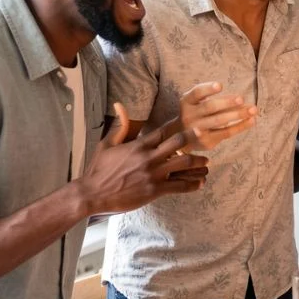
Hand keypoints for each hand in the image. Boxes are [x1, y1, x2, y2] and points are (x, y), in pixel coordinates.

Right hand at [79, 104, 209, 214]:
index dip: (178, 127)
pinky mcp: (155, 190)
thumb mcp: (106, 144)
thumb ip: (119, 126)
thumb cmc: (98, 169)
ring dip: (198, 162)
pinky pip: (179, 185)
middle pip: (178, 143)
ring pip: (183, 163)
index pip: (164, 131)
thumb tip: (120, 105)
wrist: (92, 193)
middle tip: (203, 135)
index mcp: (138, 145)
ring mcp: (153, 174)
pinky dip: (192, 184)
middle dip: (193, 138)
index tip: (189, 124)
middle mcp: (148, 157)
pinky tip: (200, 183)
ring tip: (206, 163)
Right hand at [167, 82, 256, 150]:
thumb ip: (215, 99)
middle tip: (241, 98)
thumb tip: (241, 99)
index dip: (208, 89)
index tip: (220, 85)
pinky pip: (226, 133)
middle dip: (227, 102)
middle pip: (209, 107)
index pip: (197, 93)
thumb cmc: (197, 114)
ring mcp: (197, 130)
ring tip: (253, 109)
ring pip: (219, 121)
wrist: (182, 138)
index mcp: (187, 102)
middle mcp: (189, 115)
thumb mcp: (198, 103)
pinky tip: (252, 121)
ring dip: (238, 114)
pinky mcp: (206, 141)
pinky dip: (240, 126)